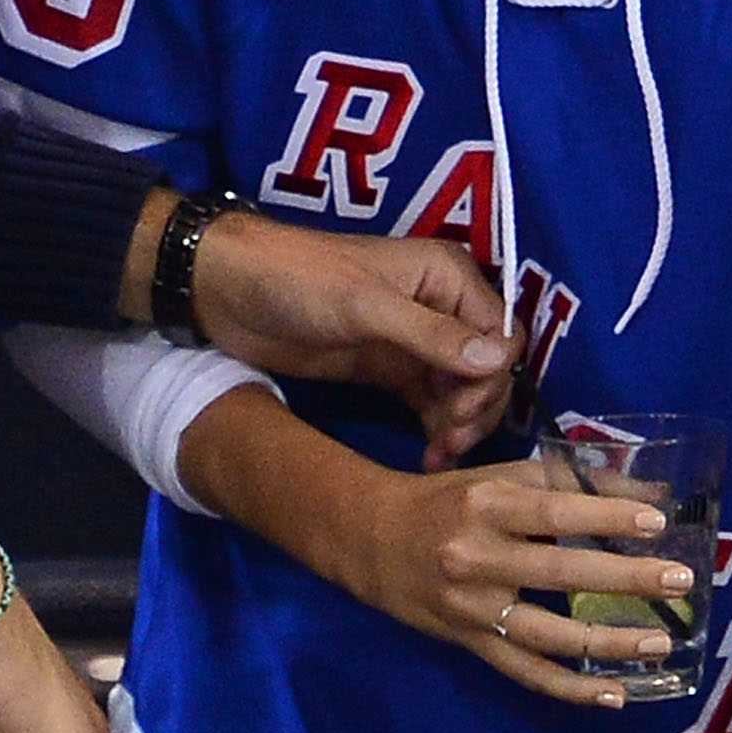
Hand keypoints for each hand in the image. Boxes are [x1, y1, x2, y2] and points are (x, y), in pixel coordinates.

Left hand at [187, 207, 514, 464]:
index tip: (463, 411)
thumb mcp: (365, 306)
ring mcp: (414, 341)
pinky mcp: (388, 369)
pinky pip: (430, 403)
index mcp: (446, 276)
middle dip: (476, 407)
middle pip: (486, 368)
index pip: (500, 334)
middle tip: (450, 442)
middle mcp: (439, 307)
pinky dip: (436, 428)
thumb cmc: (300, 281)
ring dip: (459, 424)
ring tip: (438, 456)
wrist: (231, 290)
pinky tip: (429, 456)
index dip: (492, 377)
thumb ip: (431, 336)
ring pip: (461, 390)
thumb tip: (497, 361)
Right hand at [312, 449, 701, 705]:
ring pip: (547, 634)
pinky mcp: (469, 643)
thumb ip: (568, 482)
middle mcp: (476, 556)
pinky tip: (615, 694)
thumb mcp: (500, 479)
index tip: (657, 522)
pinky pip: (525, 672)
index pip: (553, 510)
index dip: (605, 517)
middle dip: (624, 578)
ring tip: (660, 644)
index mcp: (486, 504)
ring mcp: (472, 607)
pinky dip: (570, 688)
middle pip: (559, 572)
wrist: (373, 541)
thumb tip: (646, 494)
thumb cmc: (449, 501)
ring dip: (608, 642)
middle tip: (679, 580)